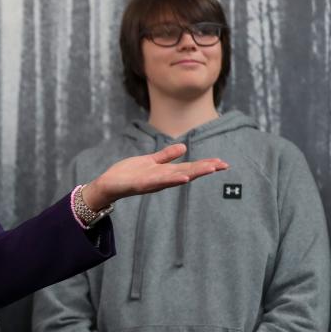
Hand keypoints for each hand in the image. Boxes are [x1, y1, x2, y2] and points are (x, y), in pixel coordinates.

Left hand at [81, 144, 227, 209]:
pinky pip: (159, 182)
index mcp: (165, 172)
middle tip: (223, 165)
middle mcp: (162, 178)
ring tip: (209, 169)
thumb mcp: (149, 161)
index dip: (205, 165)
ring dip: (193, 173)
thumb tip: (184, 147)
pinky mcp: (141, 184)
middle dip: (205, 168)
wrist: (108, 184)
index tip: (222, 162)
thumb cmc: (127, 174)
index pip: (189, 167)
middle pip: (187, 171)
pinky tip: (183, 177)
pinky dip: (171, 180)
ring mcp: (153, 182)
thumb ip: (166, 156)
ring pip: (176, 176)